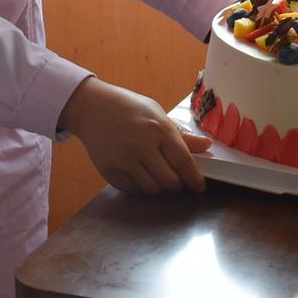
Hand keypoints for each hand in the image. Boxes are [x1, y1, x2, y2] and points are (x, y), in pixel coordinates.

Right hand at [59, 76, 209, 194]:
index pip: (183, 162)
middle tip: (175, 176)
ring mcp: (124, 160)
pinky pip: (132, 190)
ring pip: (152, 189)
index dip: (195, 179)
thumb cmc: (128, 108)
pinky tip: (137, 171)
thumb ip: (181, 134)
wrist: (91, 108)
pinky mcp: (109, 170)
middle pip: (170, 181)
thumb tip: (206, 145)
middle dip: (177, 182)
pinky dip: (138, 186)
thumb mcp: (157, 113)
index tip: (199, 186)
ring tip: (153, 170)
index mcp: (159, 129)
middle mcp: (142, 146)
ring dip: (157, 184)